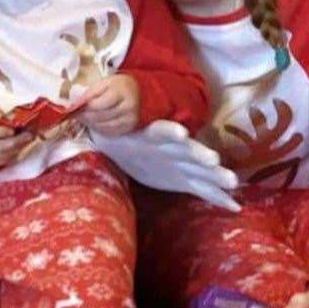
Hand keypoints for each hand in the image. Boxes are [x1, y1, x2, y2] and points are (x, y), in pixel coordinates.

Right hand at [0, 108, 33, 166]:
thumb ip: (7, 117)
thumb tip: (21, 120)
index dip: (7, 132)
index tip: (17, 129)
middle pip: (0, 147)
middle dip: (18, 141)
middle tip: (30, 135)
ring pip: (4, 156)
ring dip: (18, 148)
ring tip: (27, 140)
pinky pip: (3, 161)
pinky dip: (14, 155)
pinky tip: (19, 147)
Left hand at [70, 75, 140, 136]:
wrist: (134, 91)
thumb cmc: (115, 86)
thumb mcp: (103, 83)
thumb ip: (90, 93)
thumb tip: (75, 105)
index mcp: (121, 92)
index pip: (99, 104)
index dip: (85, 107)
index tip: (75, 107)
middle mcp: (128, 107)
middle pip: (100, 116)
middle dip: (85, 116)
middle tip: (76, 114)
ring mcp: (130, 119)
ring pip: (103, 126)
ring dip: (90, 123)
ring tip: (84, 117)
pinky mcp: (128, 128)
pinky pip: (108, 132)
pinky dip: (98, 128)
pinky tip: (94, 122)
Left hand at [90, 120, 241, 211]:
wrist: (129, 144)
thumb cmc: (118, 132)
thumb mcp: (108, 125)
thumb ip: (95, 115)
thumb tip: (73, 101)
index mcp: (152, 133)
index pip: (161, 130)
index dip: (169, 131)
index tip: (178, 133)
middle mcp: (172, 148)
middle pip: (187, 150)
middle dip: (200, 155)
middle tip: (212, 160)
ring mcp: (183, 164)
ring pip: (202, 169)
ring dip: (216, 175)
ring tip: (231, 181)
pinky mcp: (186, 179)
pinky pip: (204, 189)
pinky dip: (219, 197)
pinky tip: (235, 206)